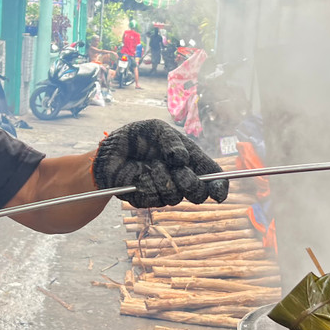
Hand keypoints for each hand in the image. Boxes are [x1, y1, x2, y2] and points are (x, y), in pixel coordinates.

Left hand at [92, 120, 228, 208]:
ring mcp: (164, 190)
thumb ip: (171, 141)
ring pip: (174, 197)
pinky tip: (138, 175)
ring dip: (162, 179)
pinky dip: (145, 185)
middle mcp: (180, 178)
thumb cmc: (137, 137)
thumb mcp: (157, 129)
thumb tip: (181, 158)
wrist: (110, 150)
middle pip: (198, 193)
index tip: (218, 193)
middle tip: (179, 171)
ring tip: (150, 164)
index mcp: (190, 160)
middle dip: (191, 184)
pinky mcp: (147, 199)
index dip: (219, 186)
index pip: (213, 176)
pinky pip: (153, 200)